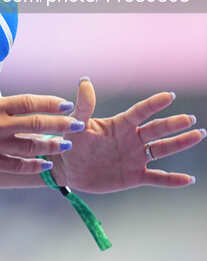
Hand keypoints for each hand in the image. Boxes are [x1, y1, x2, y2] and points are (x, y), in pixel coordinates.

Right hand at [0, 53, 84, 177]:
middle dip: (59, 124)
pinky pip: (16, 166)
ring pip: (30, 146)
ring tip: (66, 145)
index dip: (49, 103)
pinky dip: (33, 165)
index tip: (65, 104)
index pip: (28, 102)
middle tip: (76, 125)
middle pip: (35, 123)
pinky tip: (46, 164)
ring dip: (51, 146)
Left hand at [52, 77, 204, 192]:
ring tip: (198, 135)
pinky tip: (188, 179)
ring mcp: (134, 157)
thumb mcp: (76, 124)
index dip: (153, 104)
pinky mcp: (134, 176)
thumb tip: (85, 81)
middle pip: (156, 130)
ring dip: (180, 143)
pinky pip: (157, 178)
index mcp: (119, 125)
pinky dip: (173, 180)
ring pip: (162, 149)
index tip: (169, 96)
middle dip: (174, 124)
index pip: (140, 112)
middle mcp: (131, 139)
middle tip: (191, 120)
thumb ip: (84, 105)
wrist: (67, 168)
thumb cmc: (71, 142)